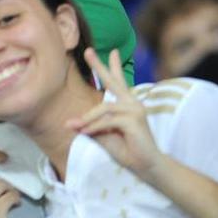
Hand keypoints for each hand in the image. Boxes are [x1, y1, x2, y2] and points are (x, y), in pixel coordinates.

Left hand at [66, 48, 164, 180]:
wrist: (146, 166)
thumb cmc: (127, 151)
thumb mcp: (104, 136)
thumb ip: (90, 126)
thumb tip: (70, 122)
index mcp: (126, 105)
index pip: (119, 83)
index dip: (114, 67)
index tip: (114, 51)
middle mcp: (132, 103)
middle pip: (113, 81)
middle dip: (99, 66)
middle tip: (88, 51)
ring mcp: (135, 110)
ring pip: (104, 108)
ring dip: (87, 119)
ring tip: (74, 127)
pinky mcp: (134, 120)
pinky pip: (107, 120)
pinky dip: (94, 127)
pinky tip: (85, 132)